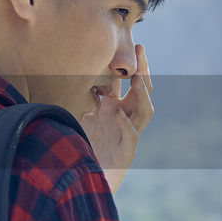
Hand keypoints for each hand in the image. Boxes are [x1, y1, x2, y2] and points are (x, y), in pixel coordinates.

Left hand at [82, 45, 153, 193]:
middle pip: (142, 92)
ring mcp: (130, 134)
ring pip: (145, 112)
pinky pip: (131, 136)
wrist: (88, 175)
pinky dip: (126, 125)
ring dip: (141, 95)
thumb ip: (86, 98)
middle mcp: (127, 118)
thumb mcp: (84, 116)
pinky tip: (119, 114)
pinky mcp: (127, 152)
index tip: (133, 45)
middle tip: (141, 51)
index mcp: (118, 107)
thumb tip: (76, 73)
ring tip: (137, 80)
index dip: (134, 65)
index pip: (130, 83)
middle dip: (143, 71)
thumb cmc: (87, 145)